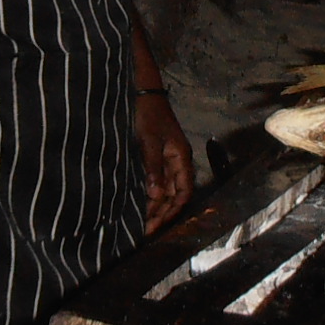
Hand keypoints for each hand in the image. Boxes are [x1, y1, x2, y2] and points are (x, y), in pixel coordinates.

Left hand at [134, 92, 194, 231]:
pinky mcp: (157, 157)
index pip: (183, 192)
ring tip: (143, 223)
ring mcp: (168, 160)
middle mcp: (178, 162)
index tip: (157, 225)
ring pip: (166, 191)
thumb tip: (156, 196)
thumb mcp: (150, 142)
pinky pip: (157, 182)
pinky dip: (151, 195)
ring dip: (156, 207)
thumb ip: (153, 169)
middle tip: (146, 230)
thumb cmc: (149, 115)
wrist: (143, 93)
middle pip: (175, 195)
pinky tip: (141, 204)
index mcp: (181, 158)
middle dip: (163, 214)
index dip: (173, 211)